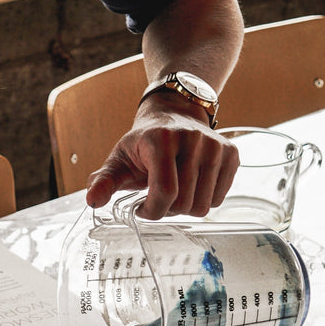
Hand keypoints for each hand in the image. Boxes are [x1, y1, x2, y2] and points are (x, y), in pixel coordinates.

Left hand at [84, 93, 239, 218]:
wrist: (174, 115)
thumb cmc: (144, 143)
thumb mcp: (119, 159)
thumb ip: (105, 181)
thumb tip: (93, 200)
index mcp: (161, 140)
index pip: (165, 192)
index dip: (152, 210)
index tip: (142, 208)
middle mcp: (192, 139)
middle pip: (184, 203)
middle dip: (167, 209)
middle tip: (158, 196)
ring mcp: (215, 145)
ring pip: (204, 205)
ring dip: (186, 207)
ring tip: (175, 190)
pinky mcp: (231, 153)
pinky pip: (219, 198)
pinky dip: (204, 199)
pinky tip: (192, 184)